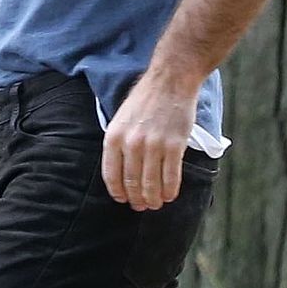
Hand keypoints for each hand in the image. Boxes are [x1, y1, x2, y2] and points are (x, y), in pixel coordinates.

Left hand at [101, 71, 197, 210]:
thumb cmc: (145, 100)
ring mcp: (153, 145)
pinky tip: (170, 195)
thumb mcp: (120, 119)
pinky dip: (170, 190)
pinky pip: (171, 177)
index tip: (123, 200)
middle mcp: (131, 143)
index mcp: (114, 136)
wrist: (169, 81)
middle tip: (142, 206)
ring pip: (152, 185)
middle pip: (132, 183)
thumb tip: (120, 173)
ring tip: (156, 203)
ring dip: (154, 199)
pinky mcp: (174, 146)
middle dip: (137, 199)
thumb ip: (118, 144)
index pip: (112, 175)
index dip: (118, 192)